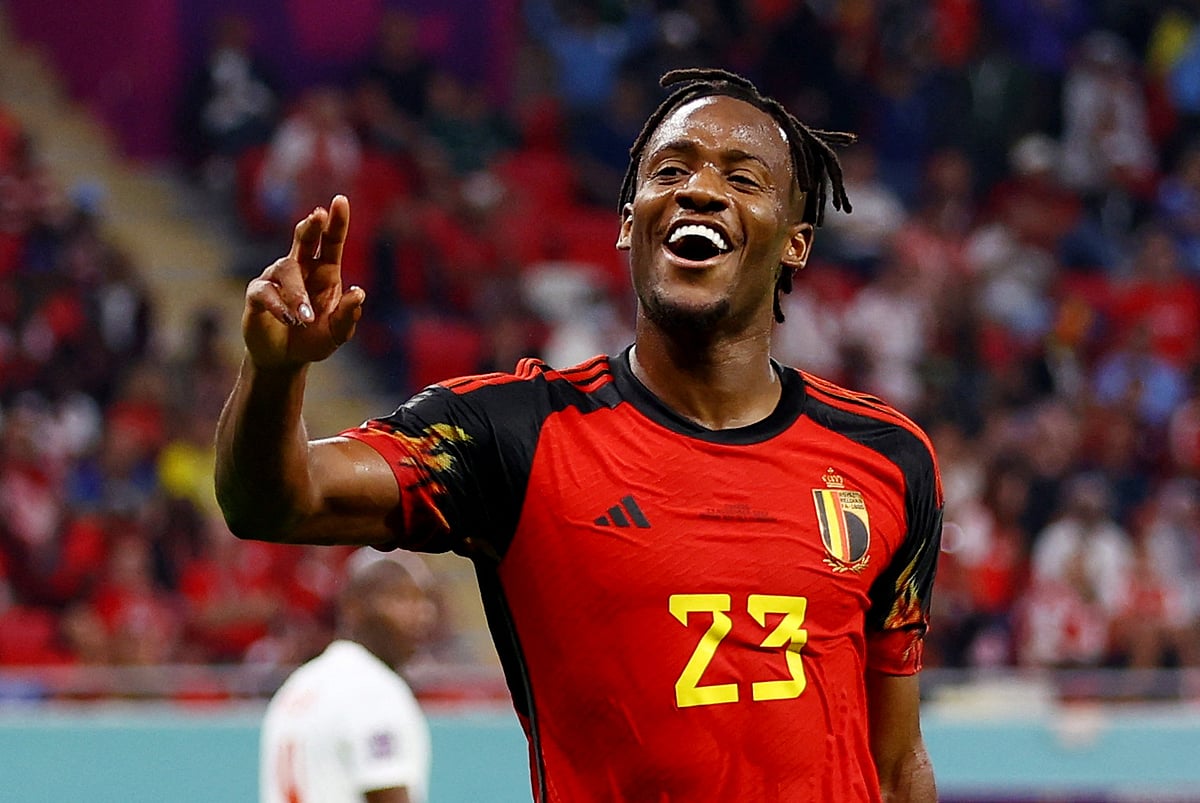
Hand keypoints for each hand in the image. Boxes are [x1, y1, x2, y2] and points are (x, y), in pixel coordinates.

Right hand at [242, 195, 365, 367]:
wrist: (285, 359)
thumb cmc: (314, 340)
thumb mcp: (337, 333)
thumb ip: (348, 315)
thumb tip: (360, 292)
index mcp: (325, 272)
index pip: (331, 241)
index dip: (336, 221)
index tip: (340, 200)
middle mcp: (301, 268)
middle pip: (304, 239)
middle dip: (311, 226)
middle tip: (318, 216)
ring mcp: (276, 278)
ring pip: (286, 270)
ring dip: (297, 293)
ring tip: (305, 317)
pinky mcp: (257, 294)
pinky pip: (265, 291)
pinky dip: (278, 305)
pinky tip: (289, 318)